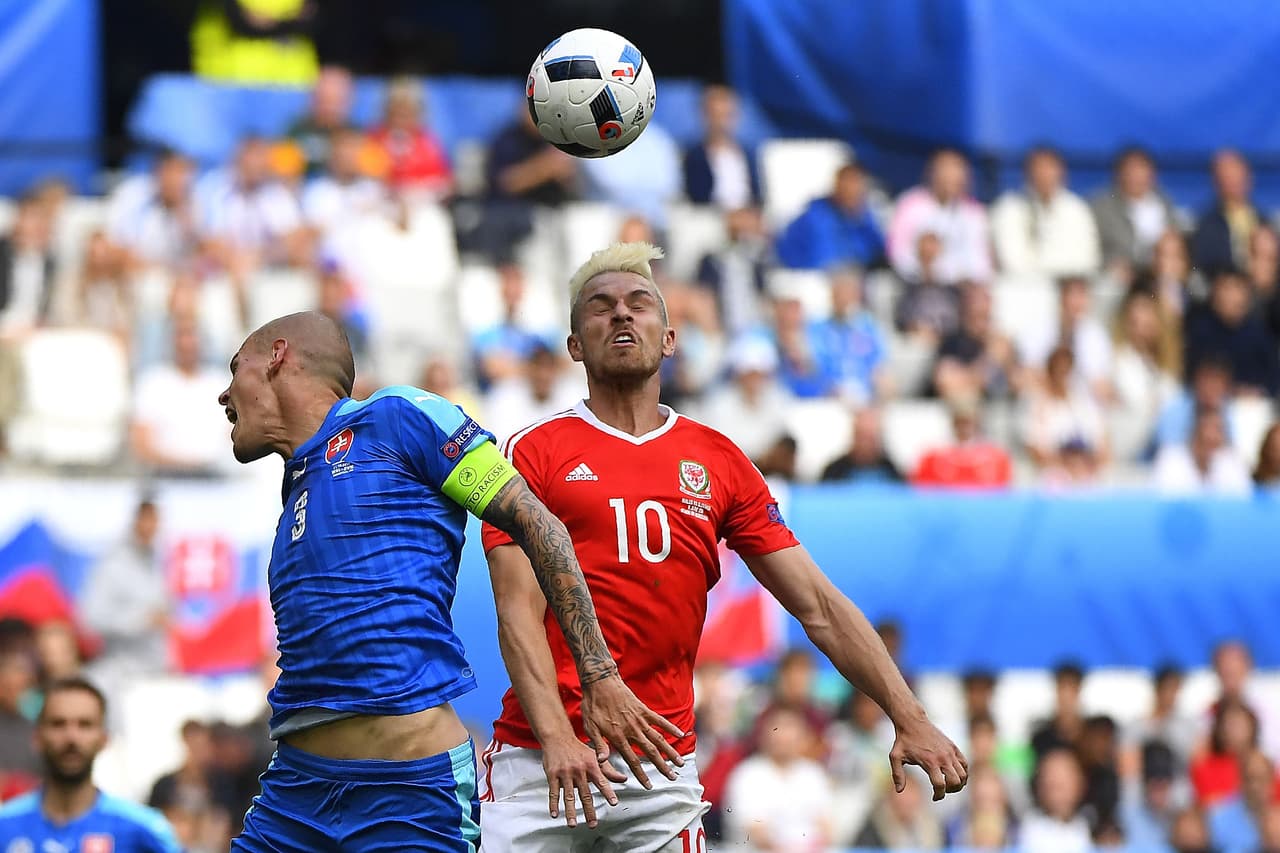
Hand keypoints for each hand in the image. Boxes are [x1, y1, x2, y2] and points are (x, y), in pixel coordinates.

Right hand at [541, 734, 624, 827]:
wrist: (558, 737)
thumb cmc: (578, 748)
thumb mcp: (595, 757)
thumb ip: (609, 770)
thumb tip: (623, 779)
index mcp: (591, 765)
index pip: (602, 781)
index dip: (608, 792)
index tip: (613, 802)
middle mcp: (579, 770)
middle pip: (585, 794)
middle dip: (589, 810)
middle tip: (593, 823)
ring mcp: (565, 773)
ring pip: (568, 796)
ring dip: (570, 811)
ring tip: (573, 824)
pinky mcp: (552, 775)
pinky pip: (553, 792)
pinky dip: (554, 804)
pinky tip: (555, 813)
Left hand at [580, 673, 683, 788]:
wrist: (600, 682)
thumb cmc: (593, 705)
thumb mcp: (589, 727)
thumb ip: (598, 745)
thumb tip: (601, 762)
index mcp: (618, 737)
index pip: (632, 760)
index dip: (641, 774)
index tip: (649, 786)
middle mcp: (632, 730)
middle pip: (650, 752)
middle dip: (662, 766)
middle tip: (673, 778)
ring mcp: (639, 719)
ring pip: (658, 738)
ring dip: (670, 751)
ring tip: (680, 763)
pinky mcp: (643, 709)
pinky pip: (660, 720)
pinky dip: (671, 728)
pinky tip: (681, 734)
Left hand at [888, 717, 968, 800]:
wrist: (913, 721)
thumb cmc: (903, 740)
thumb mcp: (896, 756)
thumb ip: (897, 774)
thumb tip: (899, 790)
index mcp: (930, 762)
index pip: (940, 785)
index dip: (939, 795)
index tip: (934, 797)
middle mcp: (943, 758)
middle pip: (956, 782)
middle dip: (951, 791)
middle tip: (942, 790)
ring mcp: (950, 752)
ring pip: (963, 774)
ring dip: (959, 783)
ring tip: (949, 784)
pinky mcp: (953, 747)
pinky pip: (965, 764)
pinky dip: (963, 773)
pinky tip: (955, 775)